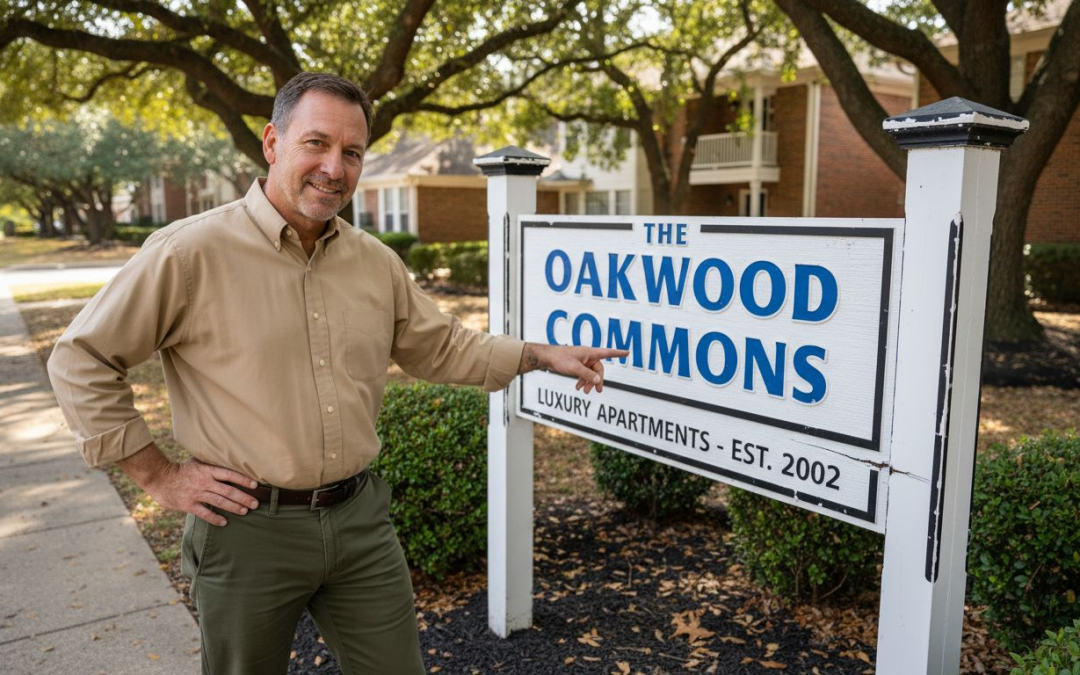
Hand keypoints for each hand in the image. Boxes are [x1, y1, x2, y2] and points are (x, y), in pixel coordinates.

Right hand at [117, 444, 258, 525]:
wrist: (159, 478)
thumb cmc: (182, 469)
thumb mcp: (197, 461)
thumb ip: (212, 463)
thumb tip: (230, 460)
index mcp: (207, 470)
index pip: (229, 474)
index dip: (243, 480)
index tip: (255, 485)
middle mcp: (204, 482)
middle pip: (228, 491)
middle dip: (243, 498)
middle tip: (255, 504)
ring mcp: (196, 494)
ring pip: (219, 502)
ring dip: (234, 507)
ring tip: (245, 511)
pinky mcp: (188, 505)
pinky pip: (204, 513)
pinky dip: (215, 518)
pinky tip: (224, 522)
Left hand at [519, 343, 629, 393]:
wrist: (548, 358)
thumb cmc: (561, 359)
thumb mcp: (575, 368)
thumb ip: (587, 375)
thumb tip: (599, 380)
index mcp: (590, 352)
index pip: (607, 353)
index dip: (618, 353)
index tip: (628, 352)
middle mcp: (588, 356)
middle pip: (599, 369)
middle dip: (597, 380)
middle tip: (597, 391)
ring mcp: (583, 360)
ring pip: (591, 373)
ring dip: (589, 382)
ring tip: (584, 392)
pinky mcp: (578, 364)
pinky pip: (584, 374)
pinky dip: (582, 381)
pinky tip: (578, 388)